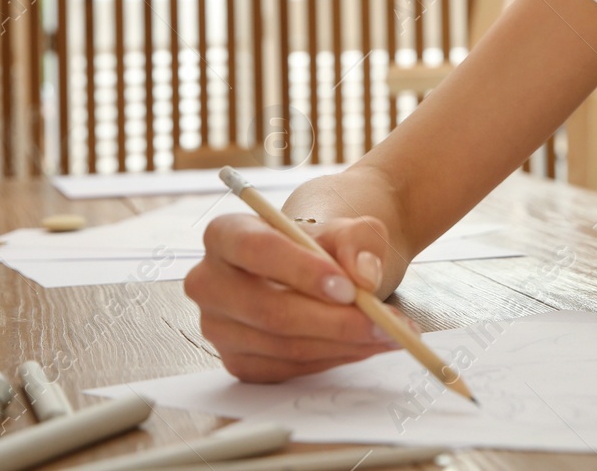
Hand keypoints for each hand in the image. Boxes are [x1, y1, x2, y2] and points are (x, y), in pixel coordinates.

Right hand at [183, 213, 420, 382]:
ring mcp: (219, 328)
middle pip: (268, 309)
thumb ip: (360, 241)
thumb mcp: (349, 228)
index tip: (347, 287)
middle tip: (382, 322)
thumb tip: (364, 274)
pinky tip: (363, 345)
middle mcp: (209, 282)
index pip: (255, 249)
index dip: (301, 270)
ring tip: (388, 332)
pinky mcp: (238, 362)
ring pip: (284, 345)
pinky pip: (288, 369)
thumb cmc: (325, 245)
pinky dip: (333, 359)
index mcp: (225, 234)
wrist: (318, 268)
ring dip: (342, 343)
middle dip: (332, 320)